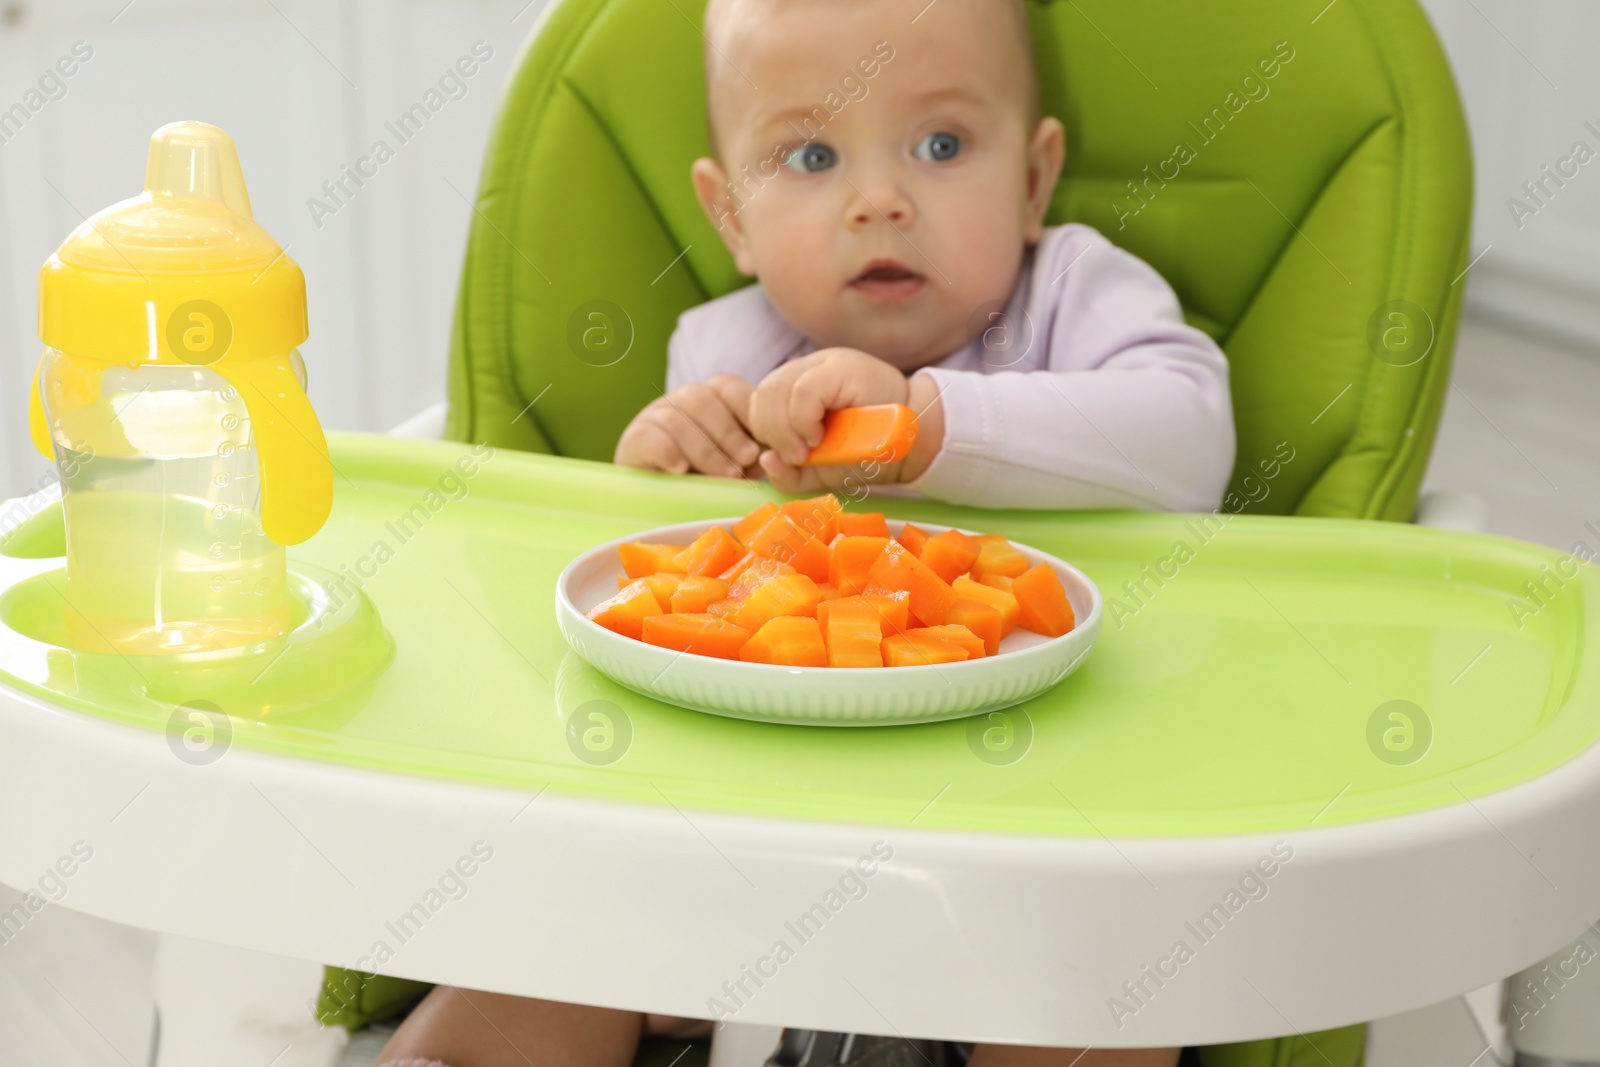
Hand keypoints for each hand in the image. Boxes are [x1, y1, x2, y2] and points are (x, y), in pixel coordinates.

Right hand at [614, 374, 761, 478]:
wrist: (657, 490)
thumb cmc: (706, 473)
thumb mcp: (734, 460)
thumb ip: (753, 454)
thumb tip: (775, 457)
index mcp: (711, 396)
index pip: (730, 388)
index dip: (748, 413)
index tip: (764, 443)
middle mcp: (683, 399)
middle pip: (705, 402)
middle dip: (730, 434)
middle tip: (747, 460)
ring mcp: (656, 415)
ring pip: (678, 420)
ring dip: (706, 449)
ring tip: (725, 474)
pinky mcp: (634, 438)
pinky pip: (649, 438)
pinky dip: (666, 452)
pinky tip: (681, 469)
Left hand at [748, 349, 944, 494]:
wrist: (914, 441)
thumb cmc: (868, 453)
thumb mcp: (820, 469)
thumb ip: (790, 471)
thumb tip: (765, 460)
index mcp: (794, 388)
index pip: (757, 403)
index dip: (764, 434)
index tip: (788, 458)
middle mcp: (805, 369)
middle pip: (761, 394)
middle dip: (770, 433)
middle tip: (798, 456)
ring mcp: (823, 364)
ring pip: (774, 390)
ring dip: (785, 429)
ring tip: (810, 448)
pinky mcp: (841, 368)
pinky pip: (802, 393)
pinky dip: (803, 420)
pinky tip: (819, 437)